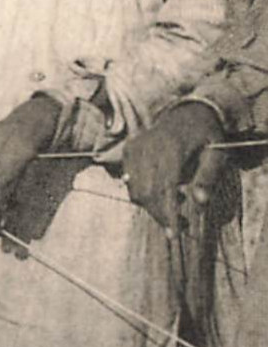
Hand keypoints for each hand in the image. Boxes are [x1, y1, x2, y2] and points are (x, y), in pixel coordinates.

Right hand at [124, 101, 225, 236]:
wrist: (187, 112)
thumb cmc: (205, 135)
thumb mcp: (217, 153)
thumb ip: (208, 176)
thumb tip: (199, 202)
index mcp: (172, 148)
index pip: (164, 187)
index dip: (167, 213)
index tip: (173, 235)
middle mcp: (148, 148)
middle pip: (146, 191)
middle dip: (159, 214)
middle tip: (176, 227)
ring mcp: (135, 148)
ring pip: (135, 188)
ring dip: (151, 205)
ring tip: (173, 206)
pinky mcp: (129, 149)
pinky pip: (129, 180)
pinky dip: (142, 192)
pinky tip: (161, 191)